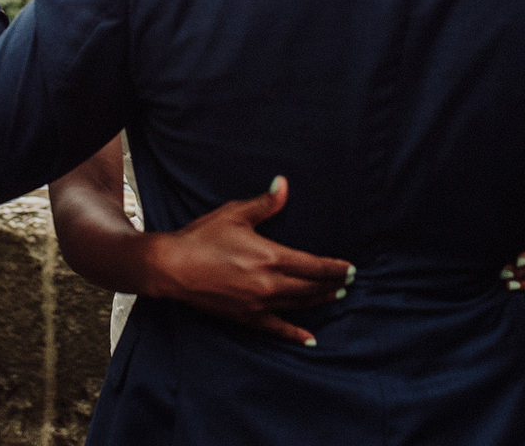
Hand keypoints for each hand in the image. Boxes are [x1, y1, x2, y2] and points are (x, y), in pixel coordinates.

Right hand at [143, 176, 352, 347]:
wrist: (173, 267)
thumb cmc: (202, 237)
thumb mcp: (235, 214)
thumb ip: (265, 204)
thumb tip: (283, 184)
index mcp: (270, 257)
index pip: (313, 265)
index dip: (335, 268)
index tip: (351, 267)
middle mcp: (269, 284)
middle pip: (311, 287)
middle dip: (332, 284)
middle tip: (349, 281)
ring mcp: (258, 304)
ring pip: (298, 305)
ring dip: (319, 301)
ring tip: (335, 296)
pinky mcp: (246, 317)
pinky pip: (276, 328)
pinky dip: (294, 333)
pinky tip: (309, 339)